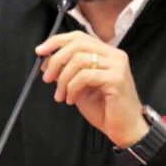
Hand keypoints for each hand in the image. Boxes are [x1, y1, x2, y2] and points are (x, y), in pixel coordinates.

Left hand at [36, 31, 148, 147]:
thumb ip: (67, 71)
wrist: (125, 129)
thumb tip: (47, 61)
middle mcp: (115, 55)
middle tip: (47, 78)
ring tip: (61, 95)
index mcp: (108, 53)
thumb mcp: (80, 86)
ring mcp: (117, 66)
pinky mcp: (116, 79)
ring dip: (63, 79)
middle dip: (56, 60)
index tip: (41, 51)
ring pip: (79, 60)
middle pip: (78, 45)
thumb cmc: (105, 109)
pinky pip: (85, 76)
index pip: (79, 37)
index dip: (57, 41)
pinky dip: (72, 88)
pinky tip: (71, 100)